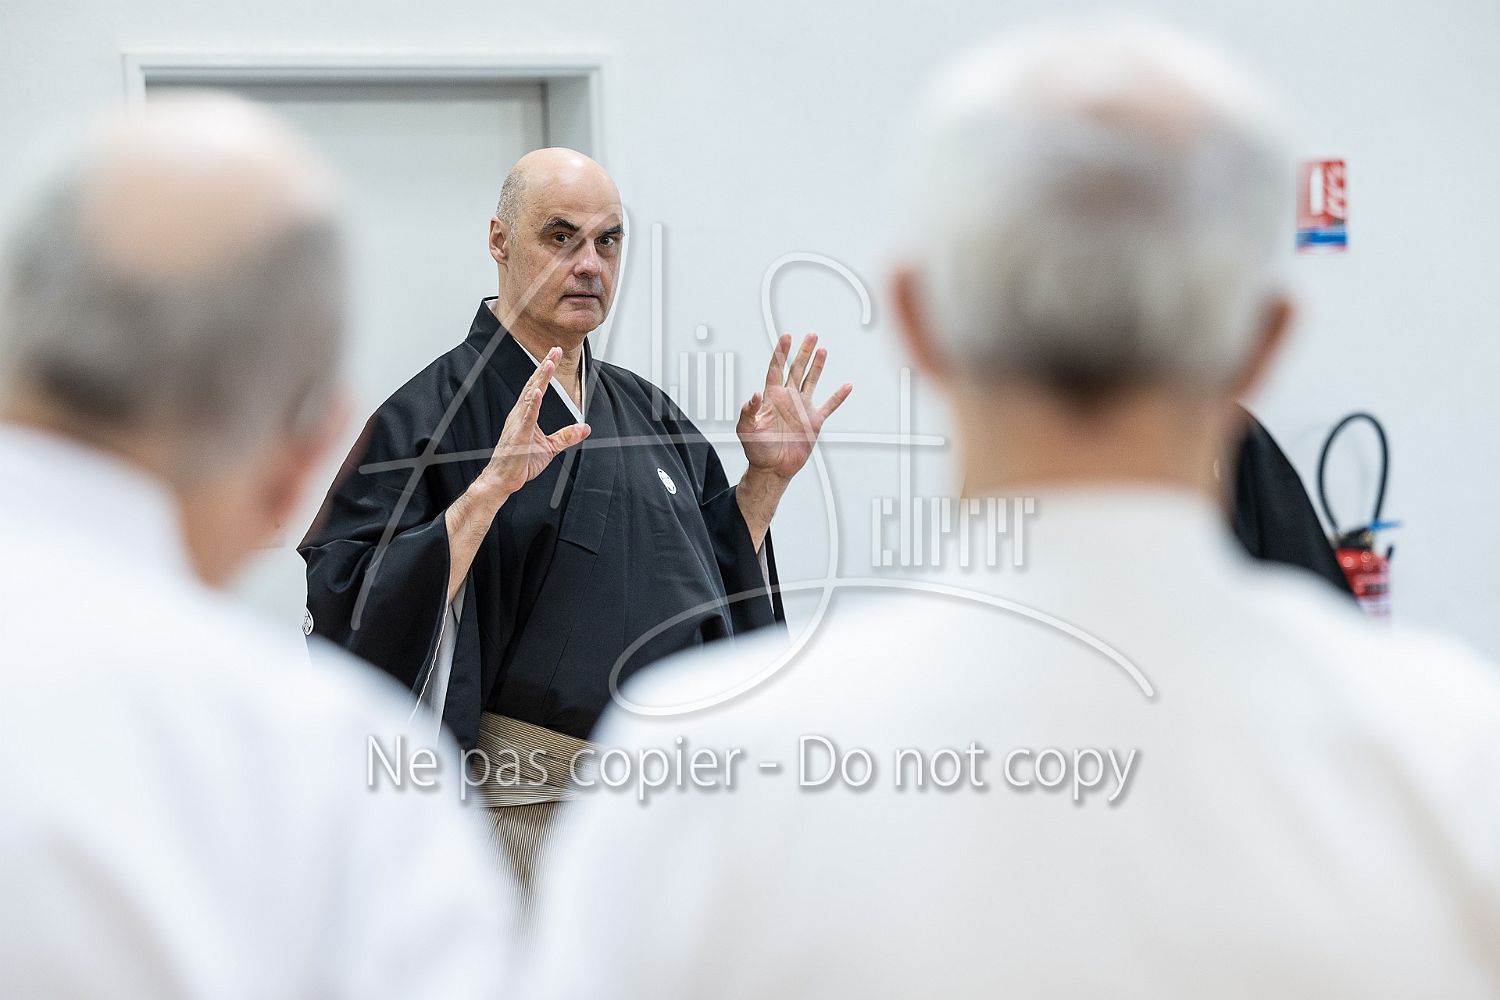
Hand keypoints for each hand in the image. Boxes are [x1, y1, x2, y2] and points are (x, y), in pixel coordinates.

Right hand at [480, 347, 590, 498]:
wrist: (503, 479)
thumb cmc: (520, 463)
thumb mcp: (550, 448)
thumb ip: (567, 436)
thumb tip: (585, 428)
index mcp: (526, 414)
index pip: (537, 387)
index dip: (546, 371)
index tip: (554, 355)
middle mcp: (520, 414)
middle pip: (533, 385)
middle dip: (545, 367)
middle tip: (555, 350)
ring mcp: (518, 423)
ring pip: (530, 396)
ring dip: (540, 379)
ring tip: (549, 364)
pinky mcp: (519, 435)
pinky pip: (526, 417)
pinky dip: (532, 403)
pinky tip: (537, 392)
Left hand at [737, 333, 851, 482]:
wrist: (772, 468)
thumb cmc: (756, 449)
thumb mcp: (745, 429)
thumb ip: (748, 411)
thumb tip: (754, 394)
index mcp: (771, 397)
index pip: (776, 369)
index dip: (781, 352)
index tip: (787, 337)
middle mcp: (787, 399)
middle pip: (796, 369)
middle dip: (803, 352)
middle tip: (811, 335)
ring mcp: (802, 409)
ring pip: (811, 381)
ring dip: (817, 366)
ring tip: (823, 349)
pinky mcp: (814, 421)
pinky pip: (829, 406)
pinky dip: (838, 397)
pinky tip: (847, 386)